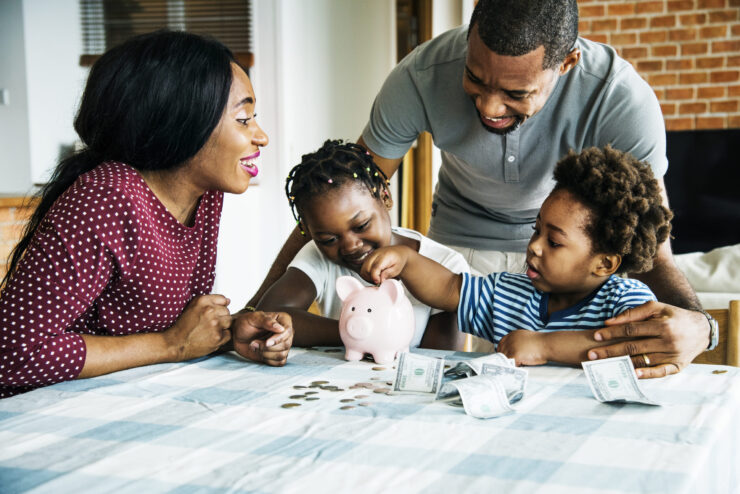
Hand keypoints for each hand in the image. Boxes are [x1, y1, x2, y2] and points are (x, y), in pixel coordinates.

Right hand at [164, 294, 232, 360]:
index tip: (212, 313)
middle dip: (220, 317)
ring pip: (229, 322)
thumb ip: (210, 302)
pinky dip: (222, 337)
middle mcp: (209, 311)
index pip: (223, 299)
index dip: (219, 307)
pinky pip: (228, 334)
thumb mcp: (193, 307)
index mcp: (202, 301)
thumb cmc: (183, 327)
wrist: (175, 343)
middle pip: (227, 311)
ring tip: (210, 330)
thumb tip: (228, 301)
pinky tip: (211, 337)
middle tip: (208, 324)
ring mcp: (215, 324)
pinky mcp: (218, 337)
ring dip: (222, 326)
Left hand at [231, 310, 292, 365]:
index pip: (287, 331)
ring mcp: (283, 344)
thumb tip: (281, 328)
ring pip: (282, 354)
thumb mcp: (253, 318)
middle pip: (286, 344)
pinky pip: (279, 362)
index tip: (266, 343)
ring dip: (265, 354)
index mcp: (283, 320)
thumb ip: (267, 321)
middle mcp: (286, 332)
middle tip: (254, 343)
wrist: (238, 335)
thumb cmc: (246, 323)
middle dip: (268, 347)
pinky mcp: (278, 355)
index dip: (278, 339)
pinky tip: (259, 353)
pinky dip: (268, 360)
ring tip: (254, 346)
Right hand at [360, 245, 410, 284]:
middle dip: (371, 278)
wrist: (398, 252)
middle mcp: (375, 254)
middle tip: (379, 281)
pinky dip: (366, 275)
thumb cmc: (398, 260)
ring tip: (377, 279)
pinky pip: (363, 269)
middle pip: (367, 269)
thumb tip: (380, 280)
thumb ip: (388, 273)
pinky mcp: (367, 259)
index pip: (375, 267)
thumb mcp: (397, 268)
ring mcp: (370, 256)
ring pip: (363, 270)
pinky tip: (373, 276)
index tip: (378, 282)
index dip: (375, 276)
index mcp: (384, 256)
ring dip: (368, 277)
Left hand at [497, 330, 547, 365]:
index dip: (503, 352)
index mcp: (512, 335)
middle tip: (512, 365)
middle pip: (501, 353)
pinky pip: (510, 364)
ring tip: (517, 366)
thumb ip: (518, 342)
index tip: (506, 358)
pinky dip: (514, 368)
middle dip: (506, 359)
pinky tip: (520, 367)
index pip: (501, 345)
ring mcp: (511, 347)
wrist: (548, 344)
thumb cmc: (541, 343)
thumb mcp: (526, 338)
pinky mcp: (514, 355)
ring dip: (510, 364)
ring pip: (505, 359)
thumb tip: (513, 351)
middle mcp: (509, 339)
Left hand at [588, 301, 708, 378]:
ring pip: (643, 360)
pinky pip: (660, 372)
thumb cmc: (673, 316)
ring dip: (621, 363)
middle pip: (633, 347)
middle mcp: (668, 341)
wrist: (702, 330)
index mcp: (662, 325)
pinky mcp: (678, 366)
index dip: (612, 332)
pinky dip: (646, 375)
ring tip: (603, 365)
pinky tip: (631, 374)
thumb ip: (633, 313)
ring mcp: (673, 355)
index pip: (631, 330)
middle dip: (610, 351)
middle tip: (591, 354)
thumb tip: (609, 322)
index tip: (596, 335)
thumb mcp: (657, 307)